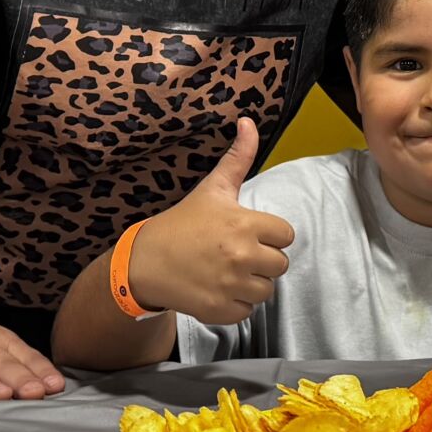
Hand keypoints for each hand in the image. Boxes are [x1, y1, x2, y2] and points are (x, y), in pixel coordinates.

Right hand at [128, 119, 293, 324]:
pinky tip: (218, 288)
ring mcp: (231, 285)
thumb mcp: (212, 189)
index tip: (248, 232)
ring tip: (228, 271)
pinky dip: (236, 304)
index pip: (287, 235)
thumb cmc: (183, 223)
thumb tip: (248, 121)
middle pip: (281, 265)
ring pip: (267, 290)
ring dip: (252, 283)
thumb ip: (238, 158)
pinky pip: (247, 311)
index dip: (269, 234)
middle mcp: (242, 255)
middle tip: (236, 253)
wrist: (145, 261)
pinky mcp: (220, 309)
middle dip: (262, 260)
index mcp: (245, 224)